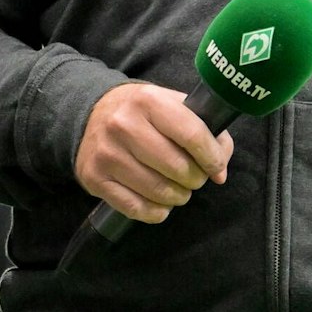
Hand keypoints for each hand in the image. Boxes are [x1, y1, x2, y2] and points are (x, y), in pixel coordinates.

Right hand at [75, 82, 233, 224]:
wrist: (92, 112)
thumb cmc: (142, 112)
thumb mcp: (172, 105)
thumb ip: (204, 130)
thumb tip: (219, 172)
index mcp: (147, 100)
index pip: (192, 135)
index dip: (213, 158)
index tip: (217, 168)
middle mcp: (123, 125)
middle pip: (178, 168)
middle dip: (195, 179)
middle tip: (193, 176)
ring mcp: (107, 153)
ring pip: (160, 192)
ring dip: (177, 197)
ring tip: (176, 187)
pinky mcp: (94, 178)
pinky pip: (137, 209)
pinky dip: (156, 211)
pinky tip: (158, 201)